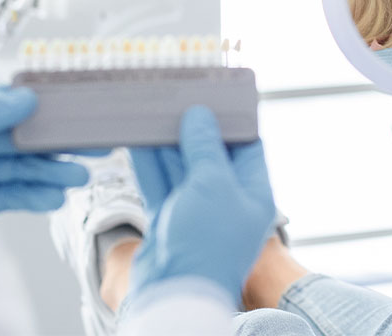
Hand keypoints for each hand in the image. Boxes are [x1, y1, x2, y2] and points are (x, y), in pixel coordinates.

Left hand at [0, 86, 90, 215]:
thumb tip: (27, 98)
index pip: (12, 103)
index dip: (46, 106)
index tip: (78, 110)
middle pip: (28, 138)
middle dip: (61, 144)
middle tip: (95, 146)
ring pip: (27, 169)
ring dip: (56, 173)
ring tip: (80, 177)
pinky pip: (16, 196)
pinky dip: (38, 198)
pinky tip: (55, 197)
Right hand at [128, 106, 275, 306]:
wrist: (174, 295)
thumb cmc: (205, 242)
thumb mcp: (212, 184)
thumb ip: (205, 146)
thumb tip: (200, 114)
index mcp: (253, 192)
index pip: (247, 146)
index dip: (231, 121)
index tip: (214, 96)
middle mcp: (227, 199)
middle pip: (211, 154)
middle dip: (193, 128)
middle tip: (177, 98)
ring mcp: (197, 210)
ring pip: (182, 167)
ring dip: (168, 142)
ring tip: (154, 111)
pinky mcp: (169, 219)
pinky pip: (161, 183)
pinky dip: (150, 163)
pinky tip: (138, 139)